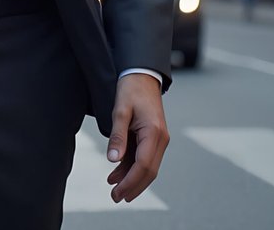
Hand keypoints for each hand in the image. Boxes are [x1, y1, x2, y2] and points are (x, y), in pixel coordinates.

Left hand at [105, 72, 167, 202]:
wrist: (142, 74)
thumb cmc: (131, 89)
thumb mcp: (120, 110)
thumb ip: (117, 136)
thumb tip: (112, 160)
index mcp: (154, 132)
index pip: (144, 165)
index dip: (130, 182)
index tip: (116, 192)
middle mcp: (161, 139)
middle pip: (149, 171)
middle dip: (133, 187)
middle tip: (116, 198)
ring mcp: (158, 139)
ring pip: (147, 167)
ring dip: (131, 179)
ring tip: (113, 189)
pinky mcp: (153, 138)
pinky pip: (144, 157)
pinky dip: (131, 167)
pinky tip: (116, 173)